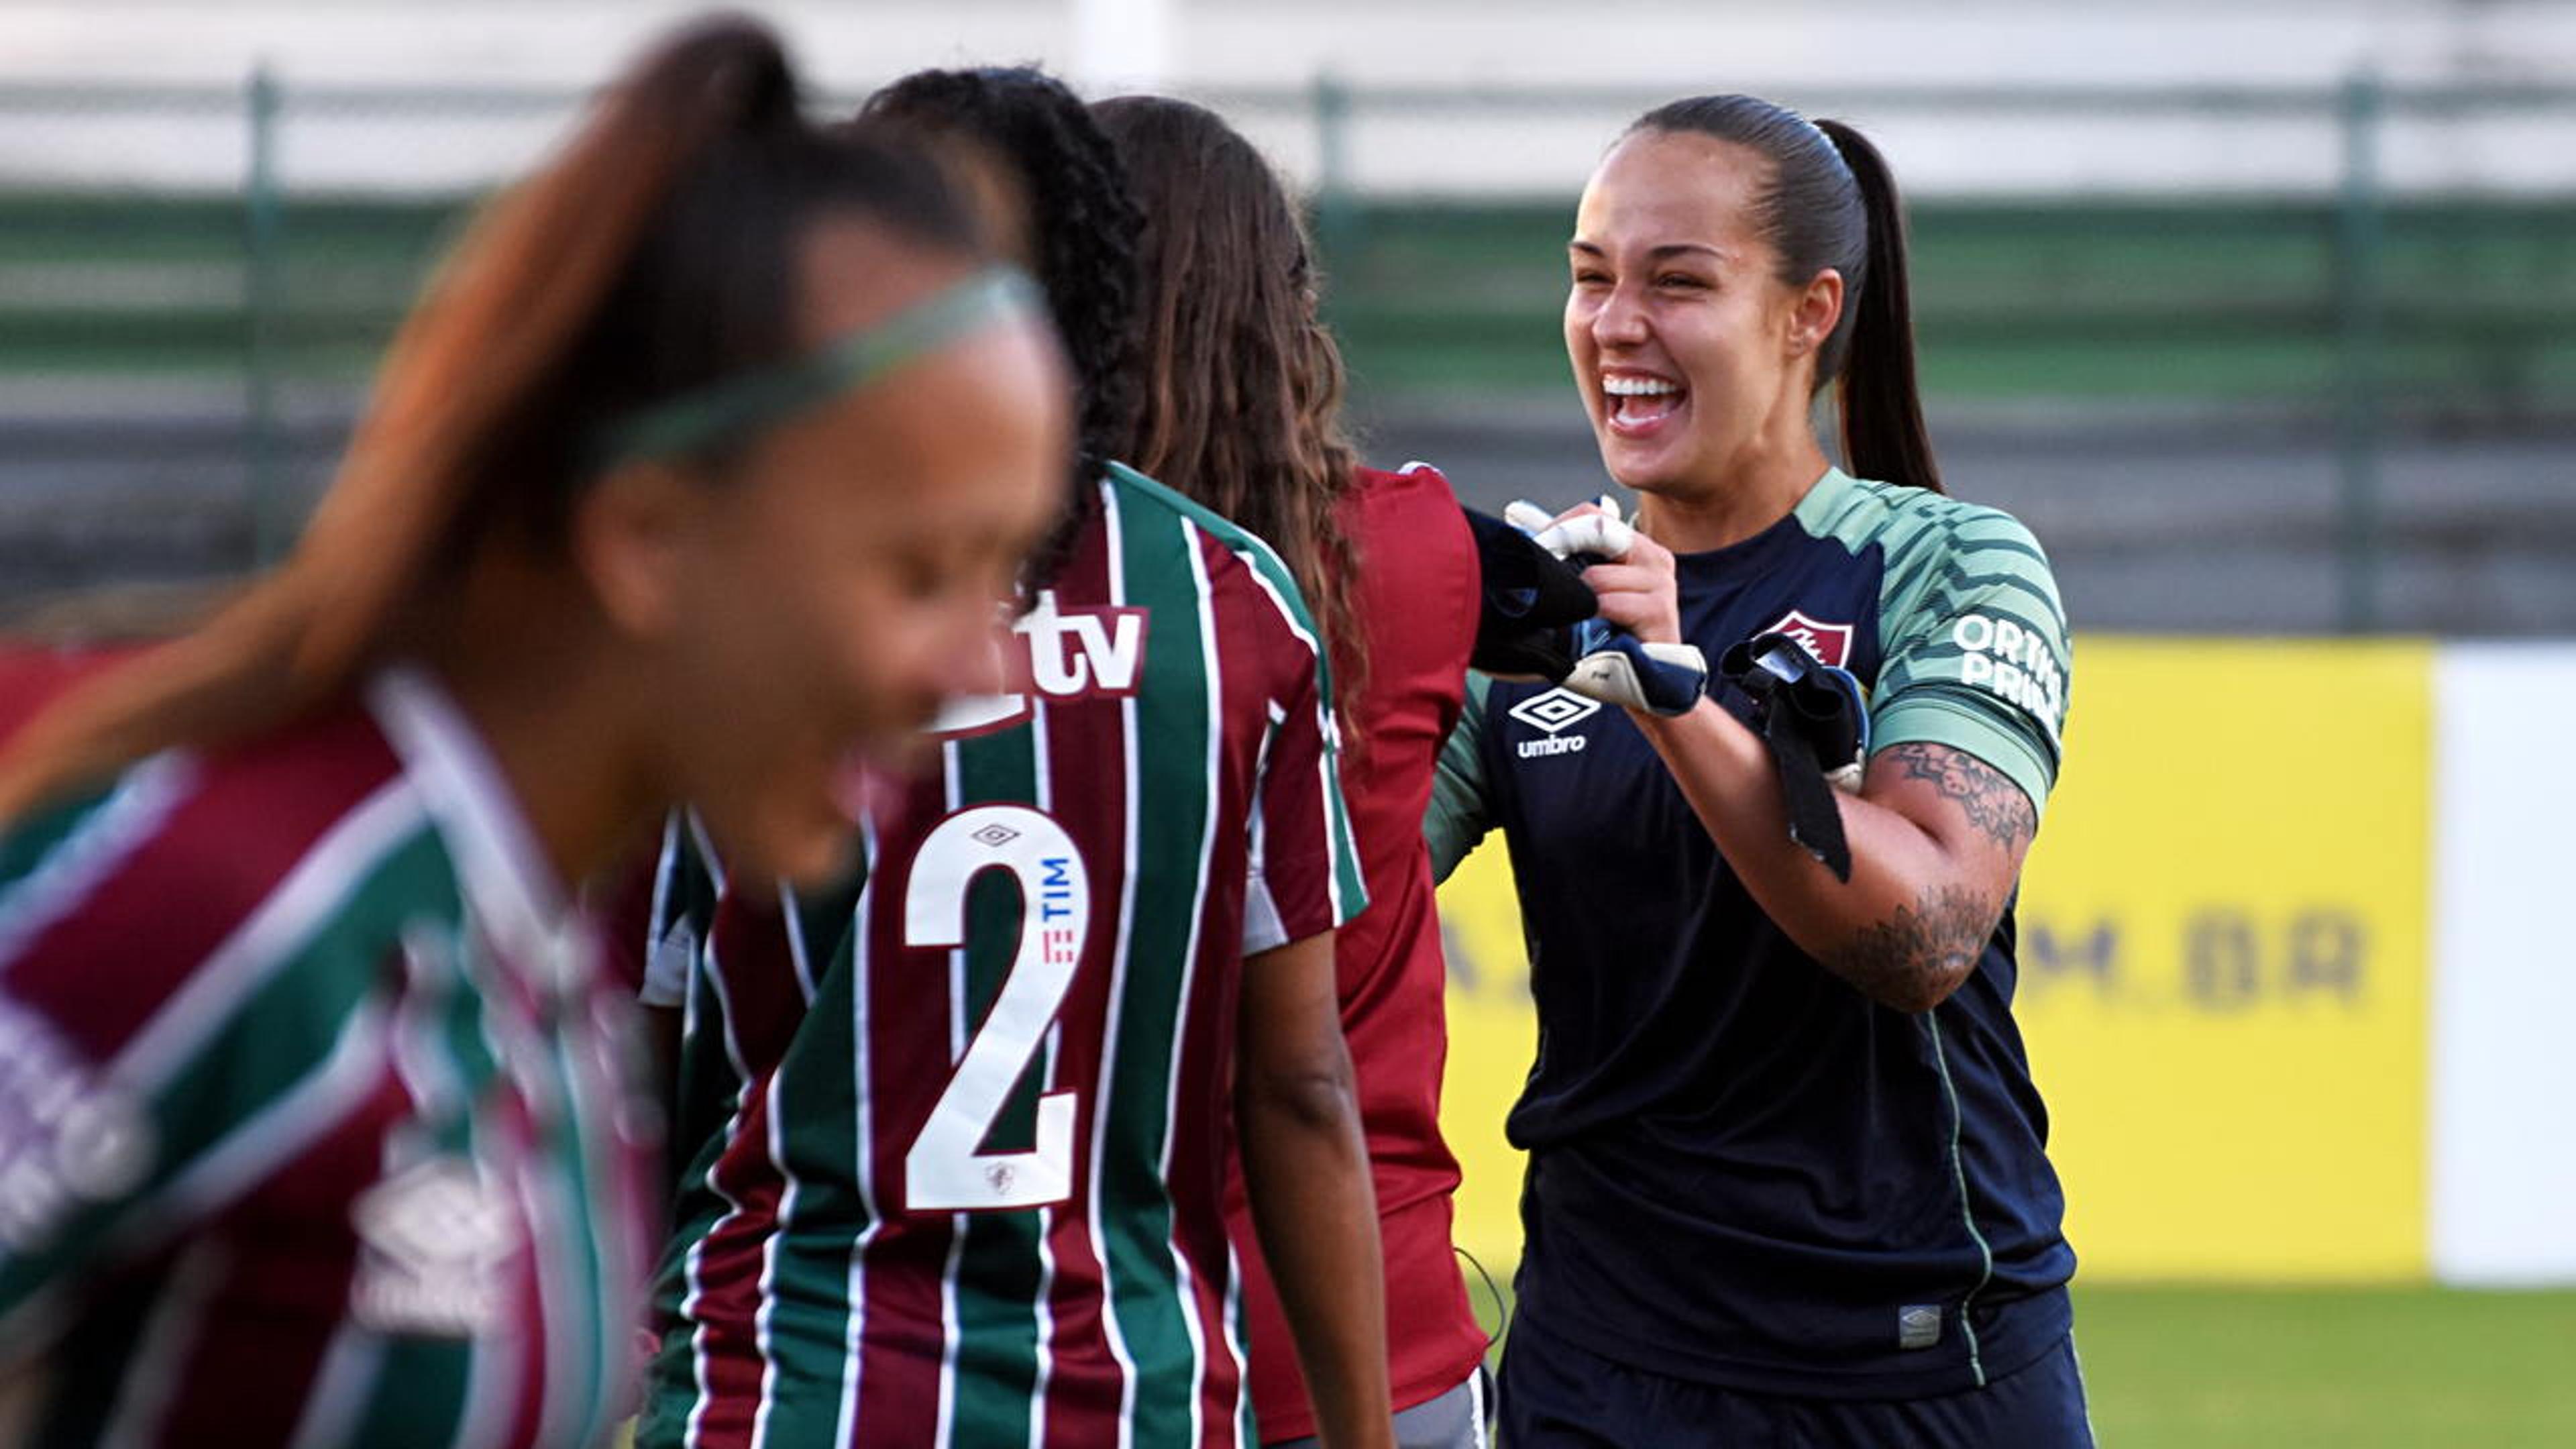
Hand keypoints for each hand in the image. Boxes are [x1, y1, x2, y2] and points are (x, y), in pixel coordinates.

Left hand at [1502, 495, 1702, 714]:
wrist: (1643, 687)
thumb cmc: (1609, 638)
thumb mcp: (1588, 593)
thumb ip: (1568, 560)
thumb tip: (1517, 517)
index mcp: (1638, 548)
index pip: (1594, 515)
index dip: (1559, 527)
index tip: (1532, 545)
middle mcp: (1655, 558)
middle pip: (1599, 531)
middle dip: (1561, 550)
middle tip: (1540, 576)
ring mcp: (1662, 584)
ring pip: (1595, 577)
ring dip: (1576, 602)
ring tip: (1576, 621)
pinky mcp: (1660, 612)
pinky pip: (1608, 604)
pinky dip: (1590, 619)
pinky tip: (1592, 633)